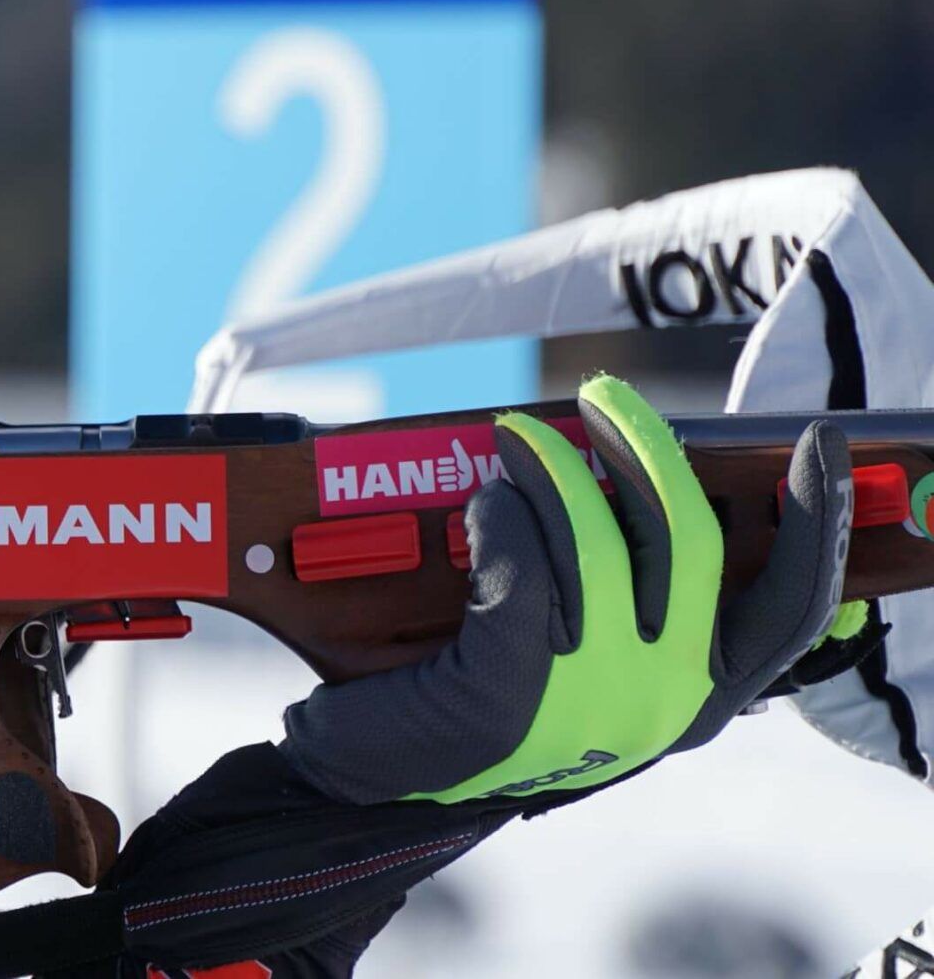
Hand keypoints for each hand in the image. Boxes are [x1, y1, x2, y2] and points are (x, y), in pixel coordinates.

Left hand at [280, 374, 853, 803]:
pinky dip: (501, 517)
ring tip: (515, 439)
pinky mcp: (504, 688)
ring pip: (595, 541)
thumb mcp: (579, 667)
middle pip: (691, 544)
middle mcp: (658, 701)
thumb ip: (635, 603)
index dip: (814, 525)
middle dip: (650, 451)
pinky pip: (518, 565)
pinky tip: (482, 503)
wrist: (366, 781)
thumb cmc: (473, 710)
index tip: (814, 449)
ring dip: (553, 469)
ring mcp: (585, 699)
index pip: (787, 610)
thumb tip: (656, 487)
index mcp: (697, 698)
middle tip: (604, 398)